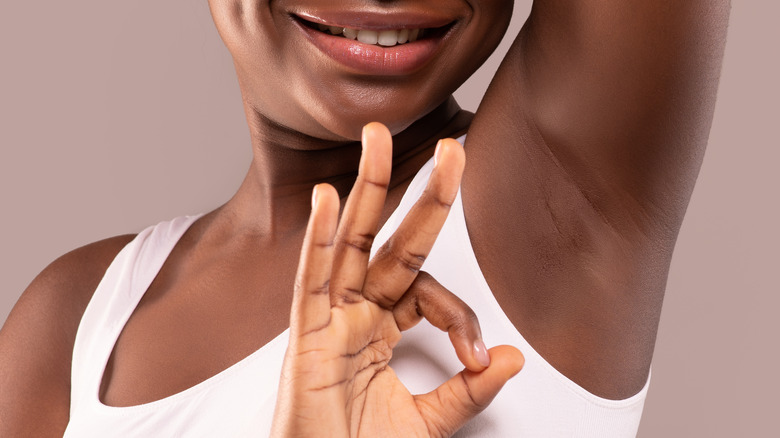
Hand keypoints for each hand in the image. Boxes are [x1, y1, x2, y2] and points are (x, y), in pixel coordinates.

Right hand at [271, 123, 523, 437]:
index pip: (428, 291)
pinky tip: (330, 199)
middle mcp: (355, 314)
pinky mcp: (304, 340)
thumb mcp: (427, 423)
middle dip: (417, 192)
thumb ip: (468, 391)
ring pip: (348, 243)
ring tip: (376, 138)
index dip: (461, 315)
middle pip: (388, 239)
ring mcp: (328, 321)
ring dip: (365, 190)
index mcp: (381, 329)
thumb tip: (511, 357)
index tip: (479, 357)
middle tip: (449, 146)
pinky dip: (318, 240)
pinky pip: (311, 283)